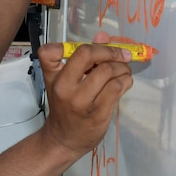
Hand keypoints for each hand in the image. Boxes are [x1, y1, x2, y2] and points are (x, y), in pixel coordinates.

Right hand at [37, 33, 132, 158]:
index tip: (92, 49)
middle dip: (109, 51)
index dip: (71, 44)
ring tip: (123, 71)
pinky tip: (124, 82)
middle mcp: (64, 87)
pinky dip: (125, 81)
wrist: (64, 139)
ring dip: (122, 68)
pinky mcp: (97, 113)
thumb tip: (104, 36)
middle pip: (87, 54)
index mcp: (53, 77)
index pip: (50, 51)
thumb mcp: (66, 81)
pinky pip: (116, 87)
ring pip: (107, 71)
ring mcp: (81, 101)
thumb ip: (84, 58)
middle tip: (121, 55)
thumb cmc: (66, 107)